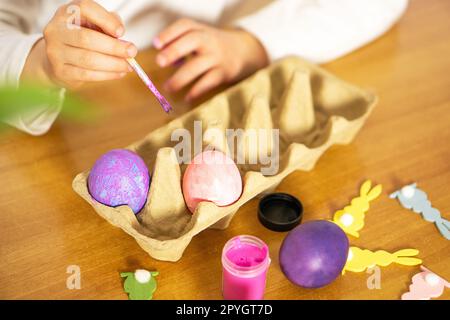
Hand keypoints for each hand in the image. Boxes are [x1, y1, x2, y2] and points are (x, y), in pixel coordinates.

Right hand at [21, 0, 136, 88]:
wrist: (56, 60)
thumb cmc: (81, 38)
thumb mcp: (93, 24)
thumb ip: (108, 23)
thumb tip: (121, 35)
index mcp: (67, 13)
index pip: (85, 9)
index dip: (105, 20)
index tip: (122, 32)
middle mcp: (56, 30)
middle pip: (87, 38)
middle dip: (113, 47)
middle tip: (132, 52)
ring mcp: (55, 51)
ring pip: (88, 59)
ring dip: (113, 64)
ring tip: (128, 66)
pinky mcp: (60, 71)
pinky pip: (87, 74)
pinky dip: (107, 75)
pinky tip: (119, 73)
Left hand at [154, 19, 268, 101]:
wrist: (244, 51)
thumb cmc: (212, 46)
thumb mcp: (199, 38)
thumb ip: (180, 46)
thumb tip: (165, 61)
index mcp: (200, 29)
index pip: (184, 26)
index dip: (169, 34)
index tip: (156, 44)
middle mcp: (209, 40)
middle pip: (192, 40)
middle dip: (174, 50)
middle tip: (159, 62)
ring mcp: (217, 56)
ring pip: (197, 66)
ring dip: (181, 78)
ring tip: (168, 88)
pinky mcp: (224, 72)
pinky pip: (209, 81)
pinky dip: (197, 90)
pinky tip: (187, 98)